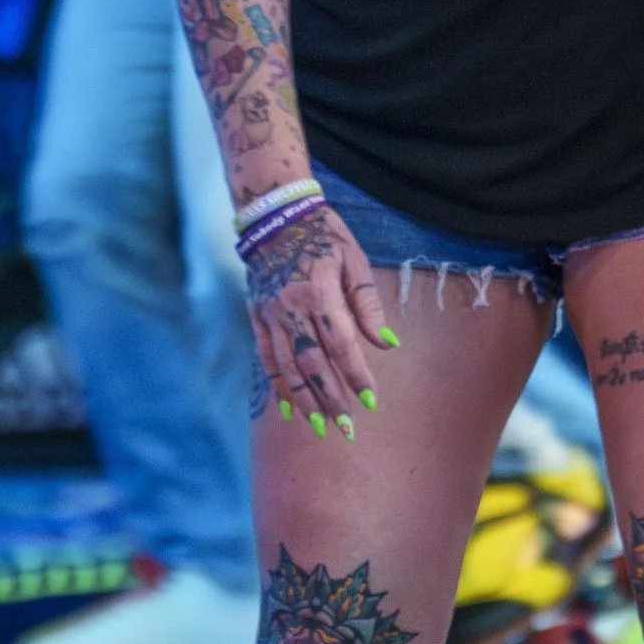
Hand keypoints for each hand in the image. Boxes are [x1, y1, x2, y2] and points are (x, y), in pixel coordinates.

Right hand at [242, 204, 396, 431]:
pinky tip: (287, 409)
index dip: (356, 375)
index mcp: (319, 293)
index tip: (371, 400)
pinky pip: (265, 358)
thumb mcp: (354, 260)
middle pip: (312, 364)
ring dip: (304, 400)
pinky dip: (277, 385)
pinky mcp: (256, 317)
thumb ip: (368, 304)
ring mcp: (269, 315)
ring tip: (320, 427)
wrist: (275, 216)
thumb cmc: (324, 234)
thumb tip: (387, 344)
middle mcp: (290, 308)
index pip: (341, 345)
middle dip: (331, 399)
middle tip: (348, 428)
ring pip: (287, 367)